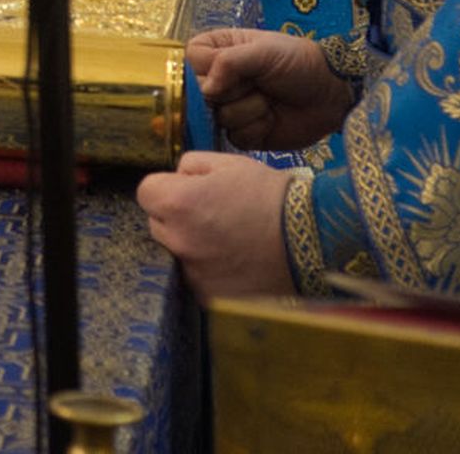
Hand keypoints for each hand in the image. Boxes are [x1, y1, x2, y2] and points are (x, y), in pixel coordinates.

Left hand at [137, 151, 296, 297]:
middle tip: (212, 213)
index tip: (187, 190)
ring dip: (192, 245)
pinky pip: (197, 277)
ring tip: (229, 239)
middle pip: (157, 224)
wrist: (314, 238)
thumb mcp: (230, 164)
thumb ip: (191, 165)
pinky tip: (237, 261)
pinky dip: (210, 270)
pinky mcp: (210, 296)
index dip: (166, 188)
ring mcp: (194, 273)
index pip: (146, 192)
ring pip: (177, 252)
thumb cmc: (271, 195)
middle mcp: (179, 241)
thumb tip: (177, 177)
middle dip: (176, 217)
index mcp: (178, 203)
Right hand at [189, 26, 353, 149]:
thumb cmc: (297, 61)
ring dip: (250, 110)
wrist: (329, 93)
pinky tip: (272, 118)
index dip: (207, 71)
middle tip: (258, 83)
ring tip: (270, 99)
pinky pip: (235, 138)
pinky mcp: (243, 134)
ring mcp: (228, 109)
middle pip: (199, 96)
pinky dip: (257, 128)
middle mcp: (217, 81)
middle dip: (234, 92)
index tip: (231, 70)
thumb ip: (229, 62)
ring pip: (219, 119)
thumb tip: (205, 90)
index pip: (189, 63)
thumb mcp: (263, 51)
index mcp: (216, 52)